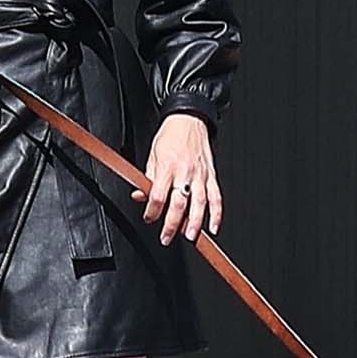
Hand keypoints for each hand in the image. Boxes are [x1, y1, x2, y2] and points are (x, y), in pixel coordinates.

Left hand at [140, 113, 221, 243]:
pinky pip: (216, 198)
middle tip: (166, 238)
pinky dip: (217, 214)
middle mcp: (185, 172)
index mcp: (167, 167)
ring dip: (195, 223)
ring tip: (190, 237)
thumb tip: (140, 197)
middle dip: (172, 224)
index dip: (152, 211)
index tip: (149, 218)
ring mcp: (200, 175)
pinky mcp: (212, 176)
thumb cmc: (170, 137)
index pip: (159, 195)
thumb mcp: (152, 156)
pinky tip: (214, 227)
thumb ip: (148, 179)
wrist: (188, 120)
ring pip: (200, 203)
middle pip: (179, 203)